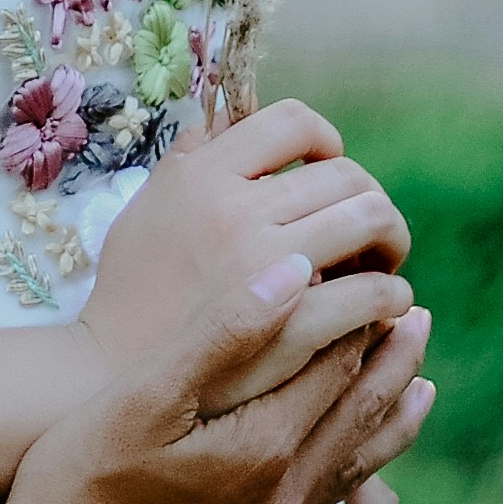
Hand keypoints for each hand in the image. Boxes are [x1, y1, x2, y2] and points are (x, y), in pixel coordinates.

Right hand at [0, 247, 435, 503]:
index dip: (364, 320)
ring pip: (353, 470)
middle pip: (359, 418)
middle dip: (393, 364)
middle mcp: (283, 499)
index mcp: (264, 449)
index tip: (386, 281)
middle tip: (420, 319)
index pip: (335, 370)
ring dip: (389, 421)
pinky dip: (356, 470)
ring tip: (419, 389)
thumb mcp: (142, 397)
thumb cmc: (77, 483)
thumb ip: (221, 334)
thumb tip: (294, 274)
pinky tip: (347, 463)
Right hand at [86, 101, 411, 403]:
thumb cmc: (128, 299)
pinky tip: (383, 310)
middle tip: (369, 229)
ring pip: (370, 221)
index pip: (291, 121)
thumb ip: (185, 165)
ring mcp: (266, 267)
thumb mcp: (141, 214)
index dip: (323, 139)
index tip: (327, 170)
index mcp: (200, 176)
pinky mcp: (293, 325)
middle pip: (345, 174)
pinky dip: (389, 295)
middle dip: (369, 199)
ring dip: (390, 241)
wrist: (111, 382)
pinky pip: (372, 292)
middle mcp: (235, 210)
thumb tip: (224, 122)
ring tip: (383, 266)